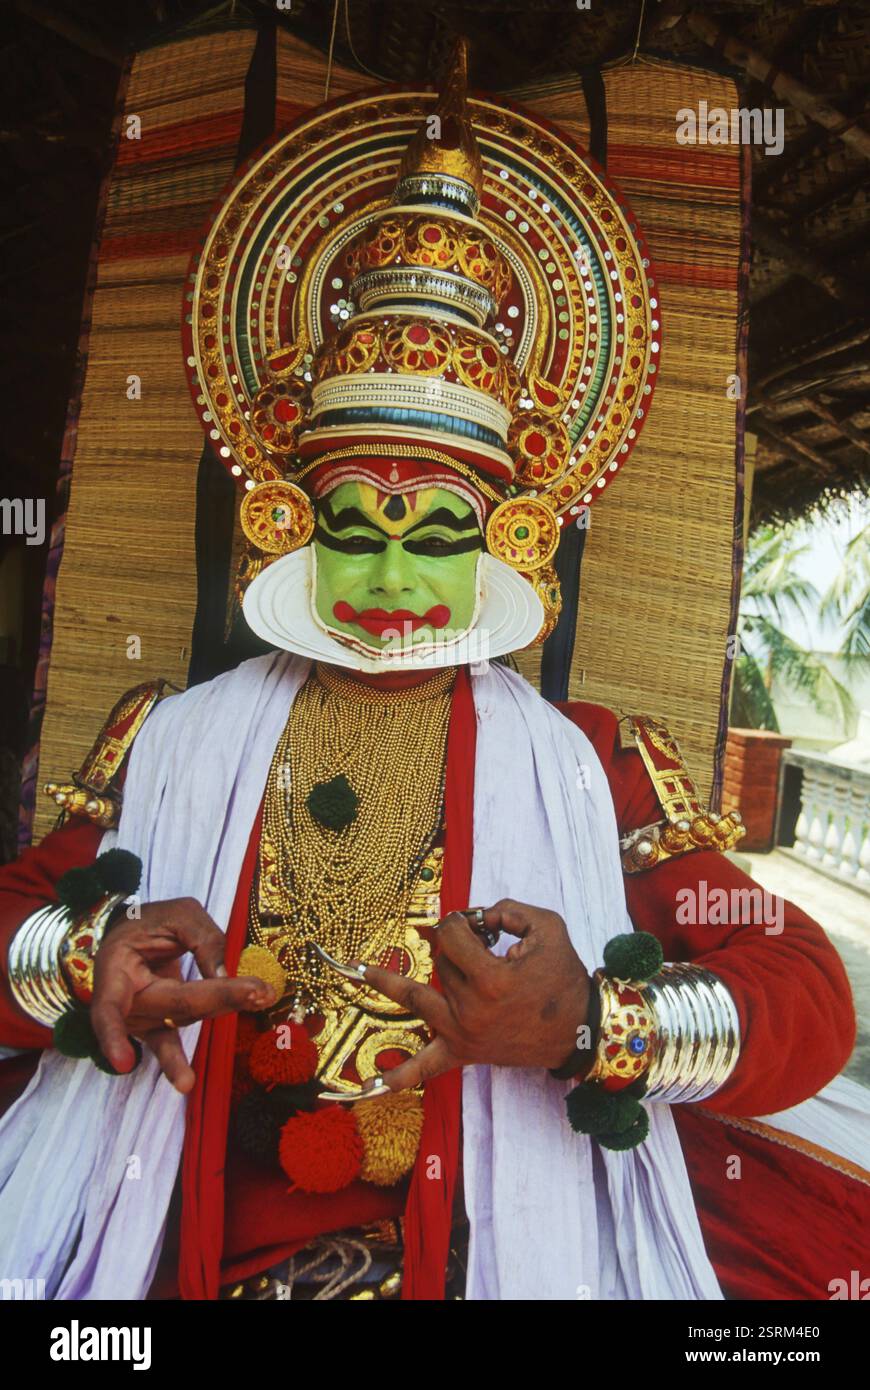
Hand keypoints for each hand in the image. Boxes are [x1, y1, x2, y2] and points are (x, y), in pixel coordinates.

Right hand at [89, 898, 275, 1091]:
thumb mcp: (177, 913)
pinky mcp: (158, 1029)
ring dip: (226, 1007)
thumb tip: (224, 975)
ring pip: (185, 1018)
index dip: (113, 1034)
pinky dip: (183, 1058)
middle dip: (218, 997)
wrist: (130, 937)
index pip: (110, 1007)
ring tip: (261, 996)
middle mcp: (124, 1003)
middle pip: (173, 1005)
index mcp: (115, 969)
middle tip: (258, 991)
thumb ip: (203, 938)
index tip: (123, 1063)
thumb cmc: (148, 924)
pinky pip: (173, 1044)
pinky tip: (186, 1082)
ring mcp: (141, 1021)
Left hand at [358, 898, 591, 1090]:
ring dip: (392, 983)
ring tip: (358, 972)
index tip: (479, 923)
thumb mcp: (548, 928)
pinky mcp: (463, 1052)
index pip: (453, 936)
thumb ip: (510, 910)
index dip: (463, 921)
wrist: (580, 1030)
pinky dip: (399, 1076)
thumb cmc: (564, 978)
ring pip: (422, 995)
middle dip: (455, 948)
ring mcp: (461, 1033)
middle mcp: (469, 1009)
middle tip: (479, 945)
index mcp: (490, 979)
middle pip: (440, 963)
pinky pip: (425, 1068)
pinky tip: (372, 1085)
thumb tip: (478, 915)